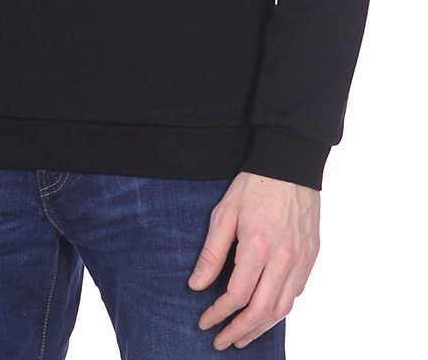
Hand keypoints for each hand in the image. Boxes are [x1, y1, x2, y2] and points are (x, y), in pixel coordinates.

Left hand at [188, 170, 319, 349]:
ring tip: (242, 337)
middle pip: (261, 312)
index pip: (237, 296)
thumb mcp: (224, 213)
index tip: (204, 322)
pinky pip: (296, 293)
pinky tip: (266, 313)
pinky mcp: (311, 256)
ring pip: (282, 309)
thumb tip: (196, 286)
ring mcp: (300, 260)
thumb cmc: (254, 186)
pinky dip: (279, 310)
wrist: (290, 164)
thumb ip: (211, 253)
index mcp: (258, 247)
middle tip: (221, 342)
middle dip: (238, 331)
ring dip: (260, 328)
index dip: (218, 314)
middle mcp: (283, 259)